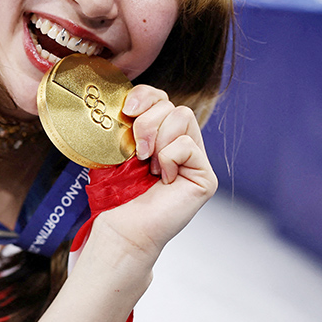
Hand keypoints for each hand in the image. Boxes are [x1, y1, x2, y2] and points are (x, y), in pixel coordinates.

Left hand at [90, 84, 217, 267]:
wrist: (121, 225)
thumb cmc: (117, 193)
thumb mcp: (116, 149)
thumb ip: (127, 123)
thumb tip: (126, 101)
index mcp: (158, 135)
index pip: (160, 98)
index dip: (145, 96)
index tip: (127, 110)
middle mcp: (180, 144)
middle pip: (172, 105)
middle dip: (147, 123)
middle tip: (137, 152)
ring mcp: (195, 160)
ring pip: (183, 117)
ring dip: (157, 139)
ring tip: (149, 166)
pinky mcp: (205, 176)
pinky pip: (188, 145)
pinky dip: (169, 158)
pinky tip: (164, 179)